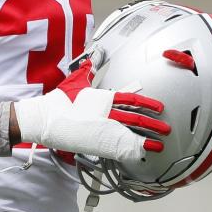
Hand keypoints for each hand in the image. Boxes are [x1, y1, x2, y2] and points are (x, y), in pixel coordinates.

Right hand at [13, 60, 167, 165]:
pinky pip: (118, 147)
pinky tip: (141, 154)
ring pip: (130, 133)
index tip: (159, 107)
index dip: (147, 103)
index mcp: (104, 98)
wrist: (45, 117)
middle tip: (166, 129)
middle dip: (153, 124)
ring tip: (159, 144)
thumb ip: (89, 69)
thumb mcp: (77, 80)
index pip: (131, 99)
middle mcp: (106, 113)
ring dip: (146, 139)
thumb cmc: (59, 101)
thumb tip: (94, 57)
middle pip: (136, 118)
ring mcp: (102, 128)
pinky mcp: (96, 142)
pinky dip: (130, 151)